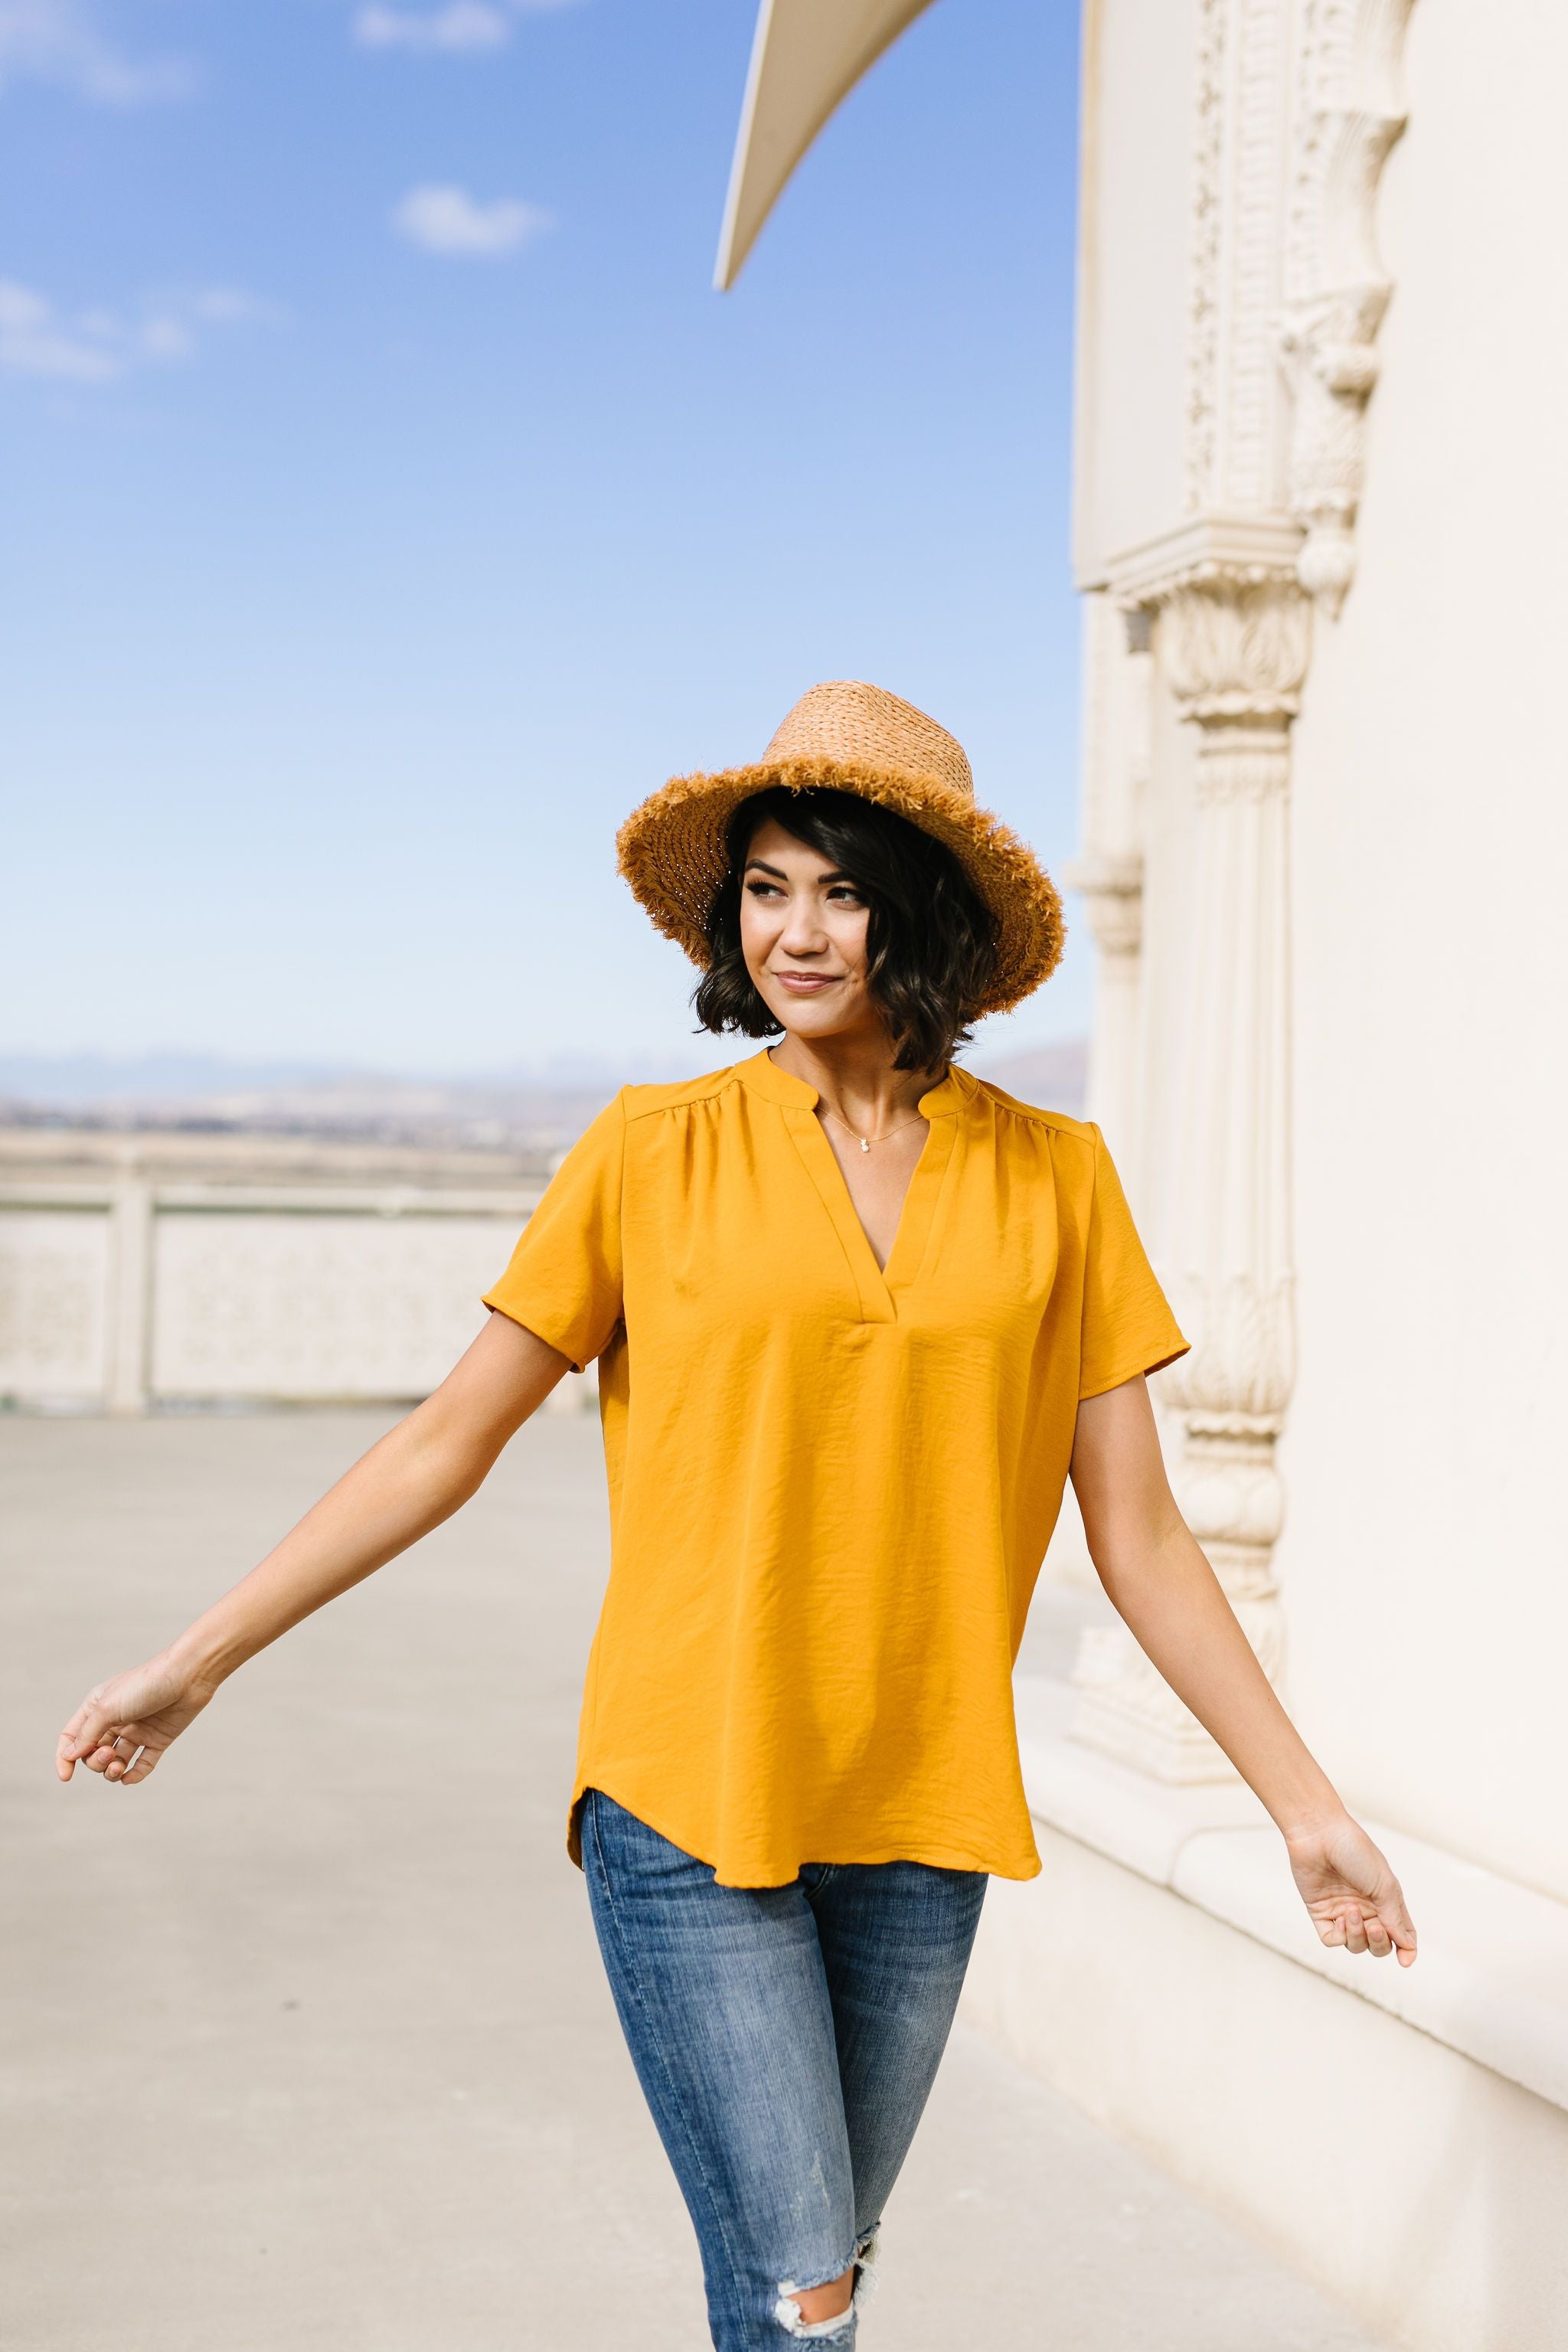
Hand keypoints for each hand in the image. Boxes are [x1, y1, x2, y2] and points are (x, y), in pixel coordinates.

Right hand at [56, 1651, 217, 1787]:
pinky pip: (143, 1764)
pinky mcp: (158, 1739)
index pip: (72, 1736)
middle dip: (95, 1761)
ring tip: (118, 1767)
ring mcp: (137, 1730)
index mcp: (98, 1706)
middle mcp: (116, 1719)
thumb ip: (87, 1734)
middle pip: (93, 1752)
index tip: (66, 1776)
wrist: (188, 1676)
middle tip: (109, 1754)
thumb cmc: (146, 1685)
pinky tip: (129, 1778)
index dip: (65, 1757)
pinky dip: (135, 1775)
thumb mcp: (108, 1708)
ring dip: (112, 1771)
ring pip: (116, 1761)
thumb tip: (70, 1755)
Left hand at [1285, 1813, 1416, 1965]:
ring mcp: (1342, 1911)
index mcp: (1385, 1900)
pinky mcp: (1320, 1912)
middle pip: (1379, 1945)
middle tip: (1375, 1926)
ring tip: (1352, 1912)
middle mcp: (1366, 1908)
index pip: (1401, 1934)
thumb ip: (1395, 1918)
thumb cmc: (1355, 1852)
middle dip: (1380, 1943)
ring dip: (1358, 1936)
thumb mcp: (1385, 1885)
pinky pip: (1332, 1939)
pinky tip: (1341, 1918)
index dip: (1406, 1950)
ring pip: (1356, 1945)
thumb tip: (1407, 1946)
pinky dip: (1339, 1936)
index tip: (1405, 1961)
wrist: (1319, 1833)